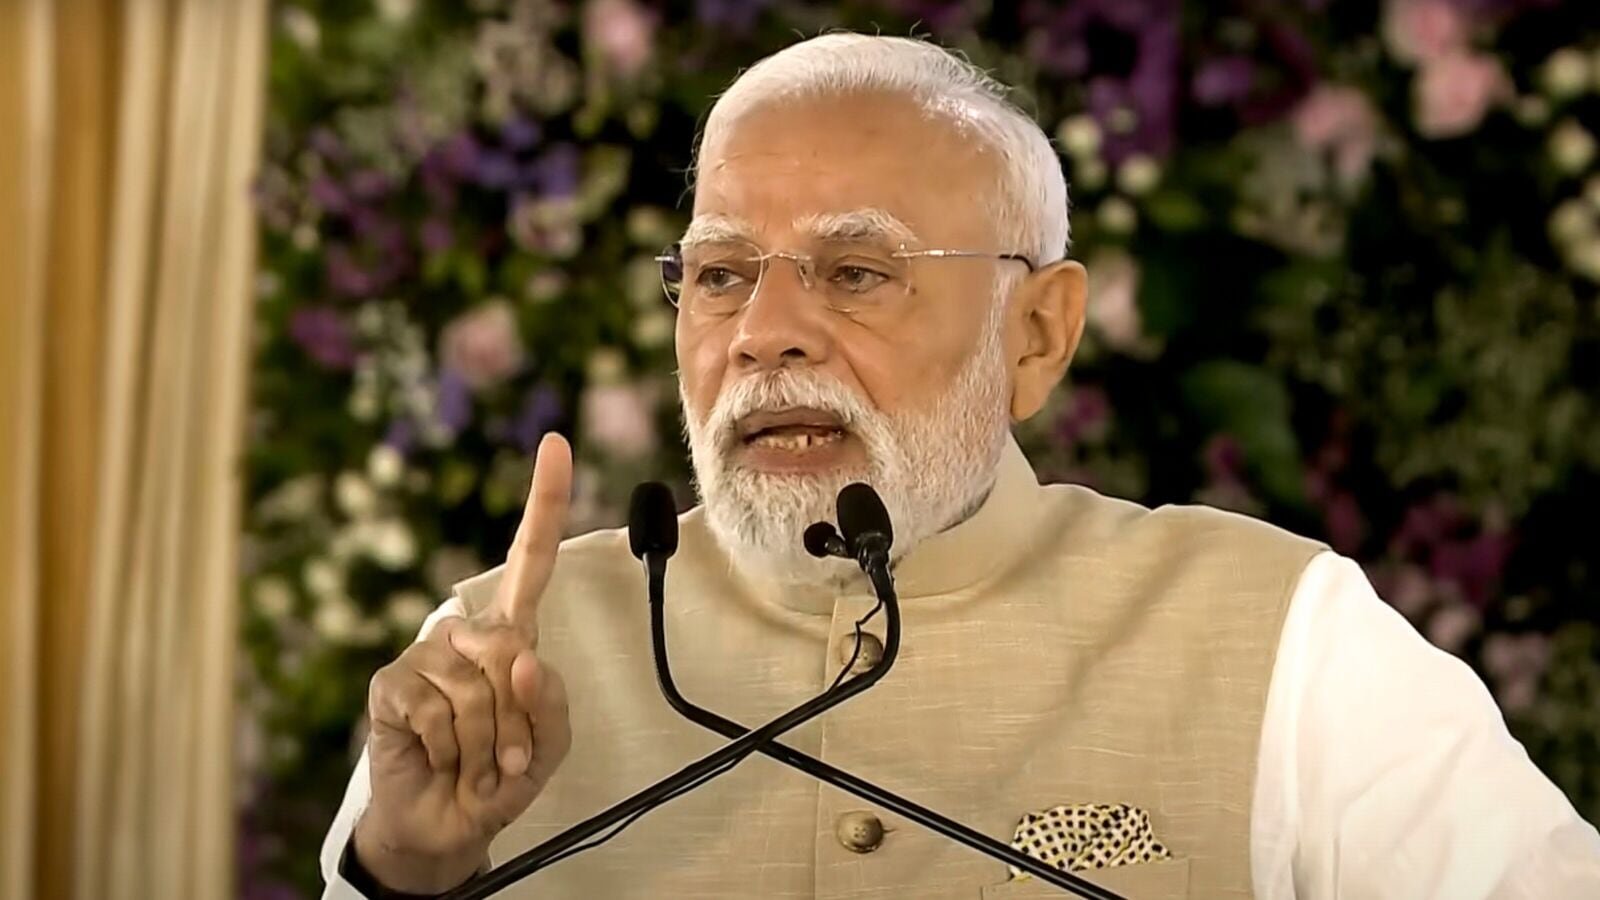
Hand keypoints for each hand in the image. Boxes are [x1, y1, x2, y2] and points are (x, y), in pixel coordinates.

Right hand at [353, 433, 574, 893]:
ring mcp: (424, 654)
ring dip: (484, 742)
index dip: (544, 501)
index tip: (555, 442)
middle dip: (516, 716)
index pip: (531, 559)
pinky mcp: (390, 684)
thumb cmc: (502, 773)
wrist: (448, 824)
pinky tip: (439, 757)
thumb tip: (519, 654)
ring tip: (474, 761)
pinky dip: (449, 747)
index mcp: (512, 635)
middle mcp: (467, 634)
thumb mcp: (549, 743)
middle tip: (506, 755)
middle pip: (510, 650)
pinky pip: (433, 708)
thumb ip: (548, 698)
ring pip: (473, 688)